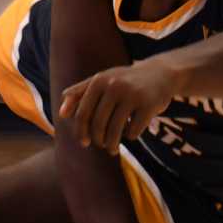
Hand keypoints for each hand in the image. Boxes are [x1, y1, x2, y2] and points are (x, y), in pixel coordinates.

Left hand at [58, 60, 176, 148]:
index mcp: (99, 80)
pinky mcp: (148, 105)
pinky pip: (132, 132)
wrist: (161, 74)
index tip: (84, 143)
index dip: (81, 132)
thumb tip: (61, 114)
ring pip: (115, 131)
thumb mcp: (102, 80)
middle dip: (98, 140)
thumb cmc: (125, 80)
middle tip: (102, 145)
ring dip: (112, 144)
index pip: (82, 114)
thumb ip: (79, 93)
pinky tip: (131, 131)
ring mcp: (133, 95)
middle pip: (98, 125)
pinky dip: (130, 136)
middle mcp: (115, 85)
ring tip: (113, 148)